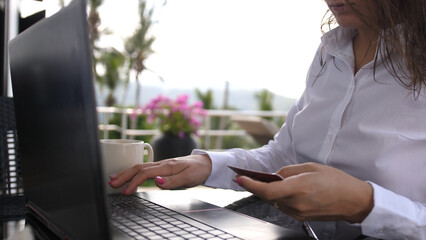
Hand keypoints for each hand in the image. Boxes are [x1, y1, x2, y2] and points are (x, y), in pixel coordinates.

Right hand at [109, 154, 211, 194]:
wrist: (206, 163)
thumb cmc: (197, 171)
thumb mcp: (188, 178)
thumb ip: (172, 181)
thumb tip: (156, 181)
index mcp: (166, 166)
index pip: (145, 173)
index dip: (133, 182)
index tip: (125, 192)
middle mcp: (161, 163)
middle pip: (138, 168)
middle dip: (124, 175)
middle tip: (111, 183)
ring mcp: (161, 164)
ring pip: (139, 166)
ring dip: (126, 172)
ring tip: (113, 178)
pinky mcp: (162, 166)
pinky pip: (144, 167)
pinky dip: (133, 170)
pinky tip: (128, 174)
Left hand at [235, 162, 373, 222]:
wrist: (354, 201)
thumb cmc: (336, 181)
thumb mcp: (311, 167)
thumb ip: (289, 170)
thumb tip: (275, 175)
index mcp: (299, 188)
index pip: (267, 190)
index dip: (251, 185)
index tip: (240, 178)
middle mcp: (297, 203)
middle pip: (268, 197)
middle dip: (258, 186)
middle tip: (249, 177)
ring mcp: (299, 213)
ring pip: (276, 202)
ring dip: (271, 192)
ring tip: (273, 181)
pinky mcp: (302, 218)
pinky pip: (285, 206)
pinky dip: (281, 198)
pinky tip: (286, 190)